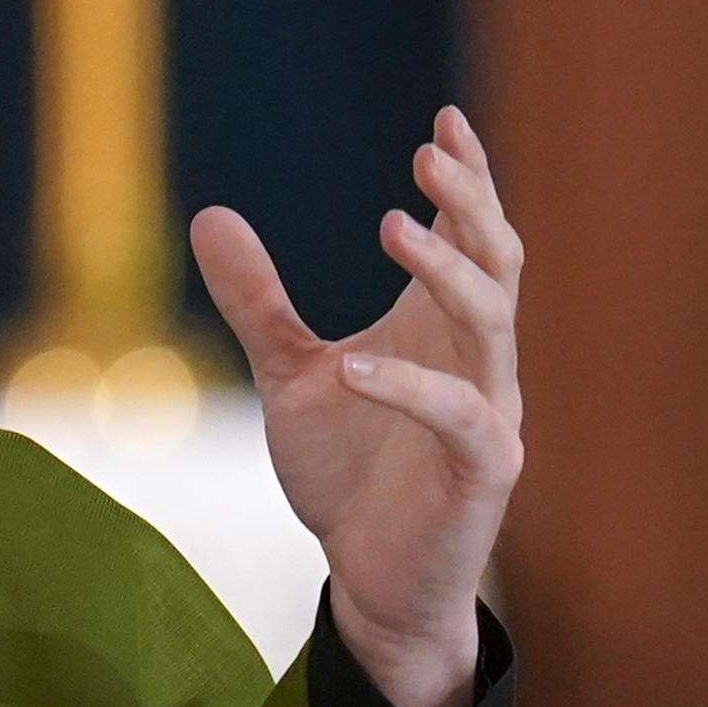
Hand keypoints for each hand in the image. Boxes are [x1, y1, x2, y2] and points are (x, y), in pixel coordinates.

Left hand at [190, 107, 525, 706]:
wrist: (374, 585)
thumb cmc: (349, 475)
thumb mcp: (289, 376)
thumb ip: (258, 303)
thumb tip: (209, 214)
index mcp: (444, 329)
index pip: (471, 237)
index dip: (468, 180)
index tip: (444, 121)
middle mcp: (480, 361)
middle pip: (498, 262)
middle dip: (470, 203)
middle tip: (428, 152)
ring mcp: (490, 414)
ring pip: (493, 323)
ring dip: (447, 270)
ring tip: (392, 224)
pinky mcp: (482, 472)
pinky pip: (458, 415)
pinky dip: (407, 385)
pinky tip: (352, 364)